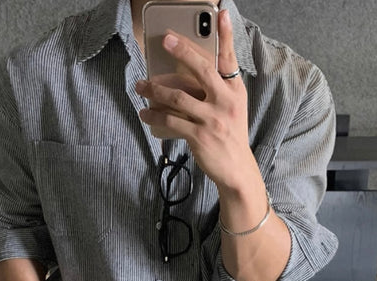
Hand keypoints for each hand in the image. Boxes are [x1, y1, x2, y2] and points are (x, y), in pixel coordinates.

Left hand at [135, 9, 257, 190]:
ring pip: (178, 96)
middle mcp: (226, 101)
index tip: (220, 12)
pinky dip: (154, 116)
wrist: (236, 168)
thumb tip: (185, 76)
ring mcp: (213, 119)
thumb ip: (215, 91)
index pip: (230, 58)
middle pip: (201, 69)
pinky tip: (145, 113)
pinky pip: (171, 121)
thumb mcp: (232, 108)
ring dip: (154, 89)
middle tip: (165, 39)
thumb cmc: (229, 135)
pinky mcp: (200, 136)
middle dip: (181, 50)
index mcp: (235, 90)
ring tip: (140, 86)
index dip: (225, 35)